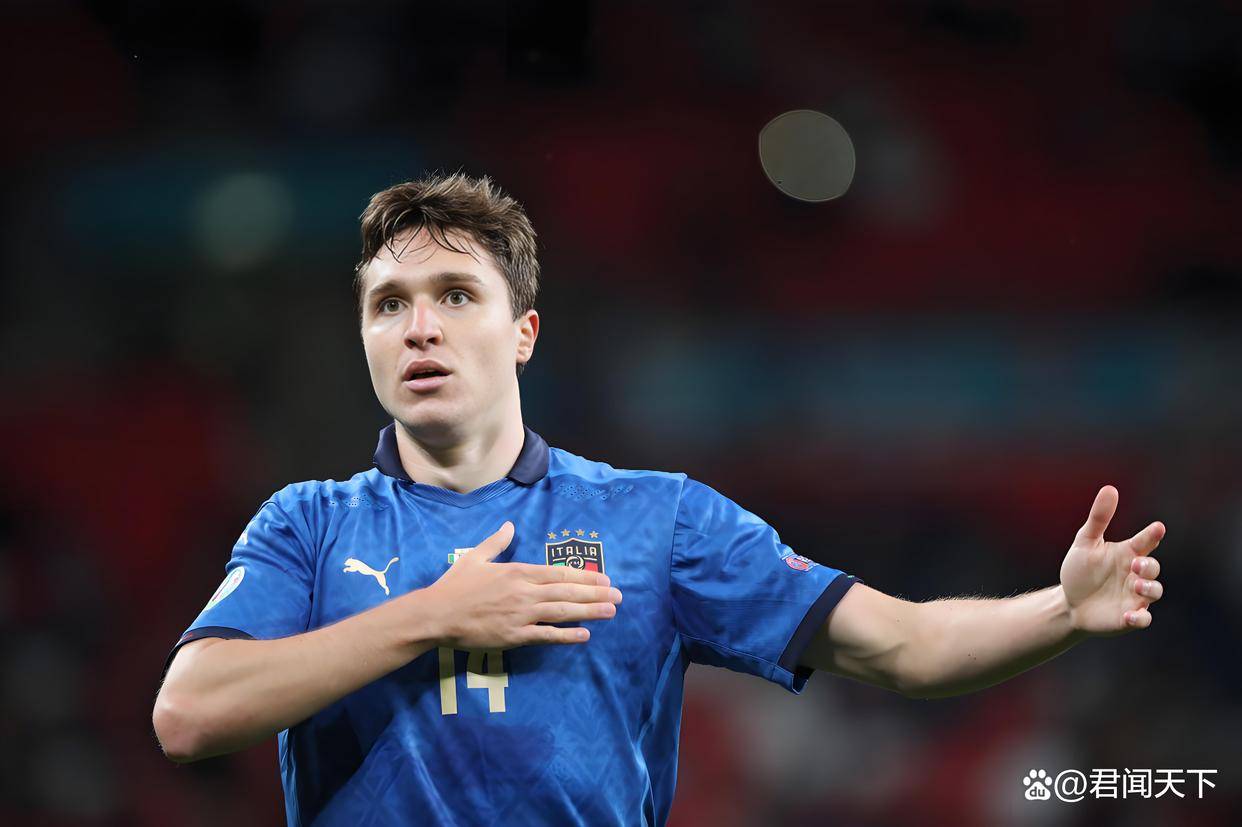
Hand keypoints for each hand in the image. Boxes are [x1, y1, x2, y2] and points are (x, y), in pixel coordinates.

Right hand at [423, 521, 621, 648]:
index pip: (558, 573)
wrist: (436, 615)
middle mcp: (524, 592)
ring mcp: (521, 615)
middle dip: (595, 593)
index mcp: (517, 572)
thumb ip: (496, 542)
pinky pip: (546, 635)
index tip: (603, 578)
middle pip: (567, 591)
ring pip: (562, 612)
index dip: (583, 576)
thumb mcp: (475, 557)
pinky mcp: (514, 636)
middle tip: (618, 596)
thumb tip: (509, 525)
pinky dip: (566, 636)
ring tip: (611, 611)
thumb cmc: (454, 585)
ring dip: (589, 611)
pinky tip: (585, 635)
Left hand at [1060, 486, 1165, 634]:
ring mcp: (1134, 596)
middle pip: (1153, 567)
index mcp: (1127, 554)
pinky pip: (1143, 619)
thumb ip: (1099, 519)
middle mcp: (1134, 574)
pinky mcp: (1129, 617)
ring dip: (1149, 588)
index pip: (1145, 542)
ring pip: (1154, 591)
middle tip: (1136, 564)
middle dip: (1149, 565)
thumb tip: (1110, 488)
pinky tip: (1130, 615)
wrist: (1069, 603)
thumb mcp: (1085, 543)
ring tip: (1136, 584)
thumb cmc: (1080, 571)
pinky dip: (1140, 618)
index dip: (1152, 535)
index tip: (1157, 528)